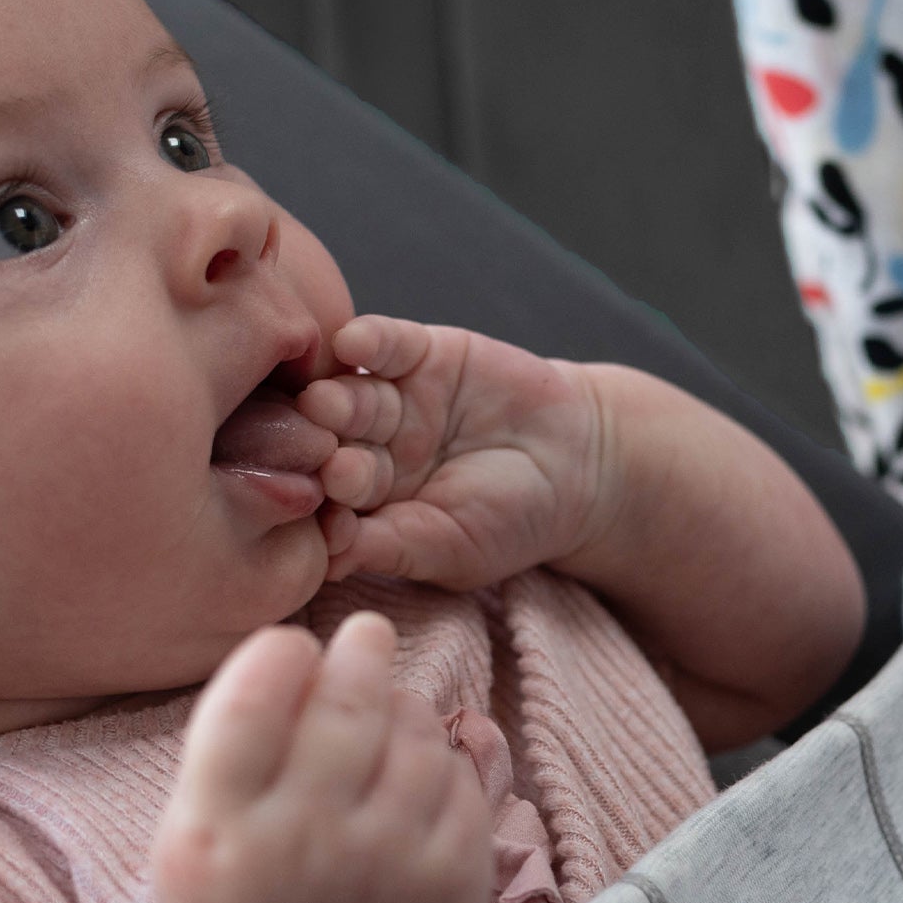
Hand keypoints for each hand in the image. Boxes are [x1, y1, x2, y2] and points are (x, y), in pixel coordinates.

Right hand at [152, 611, 492, 902]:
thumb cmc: (240, 897)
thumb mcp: (192, 831)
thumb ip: (230, 740)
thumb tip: (303, 643)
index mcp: (217, 835)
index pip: (252, 704)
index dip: (279, 654)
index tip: (292, 644)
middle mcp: (303, 850)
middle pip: (346, 705)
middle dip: (360, 653)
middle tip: (366, 633)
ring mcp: (388, 868)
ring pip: (413, 732)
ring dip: (402, 707)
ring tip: (382, 719)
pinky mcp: (453, 881)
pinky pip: (460, 776)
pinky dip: (440, 761)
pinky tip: (413, 778)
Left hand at [298, 316, 613, 592]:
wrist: (579, 465)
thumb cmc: (512, 521)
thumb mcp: (452, 549)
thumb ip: (390, 548)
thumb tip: (326, 562)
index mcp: (365, 504)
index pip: (329, 504)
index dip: (324, 510)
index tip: (326, 519)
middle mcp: (367, 448)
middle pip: (332, 447)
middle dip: (324, 452)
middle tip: (325, 460)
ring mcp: (390, 400)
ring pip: (351, 396)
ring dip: (337, 400)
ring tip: (326, 403)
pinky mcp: (419, 353)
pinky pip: (385, 343)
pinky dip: (367, 340)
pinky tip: (351, 343)